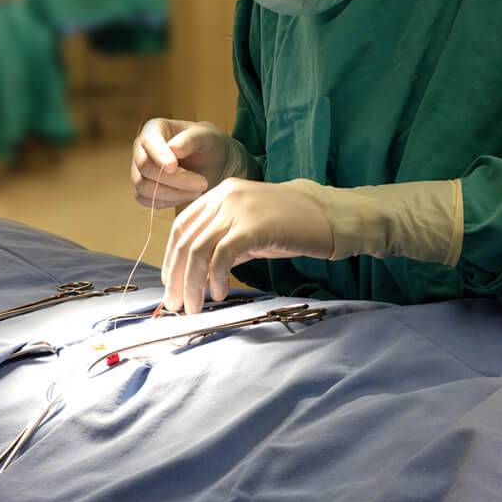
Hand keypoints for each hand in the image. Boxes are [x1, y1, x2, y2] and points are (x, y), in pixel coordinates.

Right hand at [131, 118, 247, 208]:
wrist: (212, 162)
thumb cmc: (208, 144)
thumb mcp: (206, 136)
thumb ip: (190, 140)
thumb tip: (172, 149)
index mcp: (154, 129)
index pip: (148, 143)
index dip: (159, 156)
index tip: (173, 167)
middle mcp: (141, 149)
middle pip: (145, 169)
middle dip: (175, 180)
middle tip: (203, 183)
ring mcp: (139, 170)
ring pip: (144, 187)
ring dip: (173, 194)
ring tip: (199, 190)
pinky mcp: (143, 189)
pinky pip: (146, 200)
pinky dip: (168, 202)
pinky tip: (187, 195)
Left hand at [162, 179, 334, 315]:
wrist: (330, 215)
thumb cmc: (292, 225)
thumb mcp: (251, 230)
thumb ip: (223, 245)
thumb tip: (196, 275)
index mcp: (220, 193)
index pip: (182, 227)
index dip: (171, 259)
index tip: (171, 285)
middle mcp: (225, 196)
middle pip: (186, 241)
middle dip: (176, 278)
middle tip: (176, 305)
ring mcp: (238, 209)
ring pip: (199, 250)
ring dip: (191, 284)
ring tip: (193, 308)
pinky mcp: (253, 226)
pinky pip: (222, 256)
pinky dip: (215, 279)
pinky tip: (219, 294)